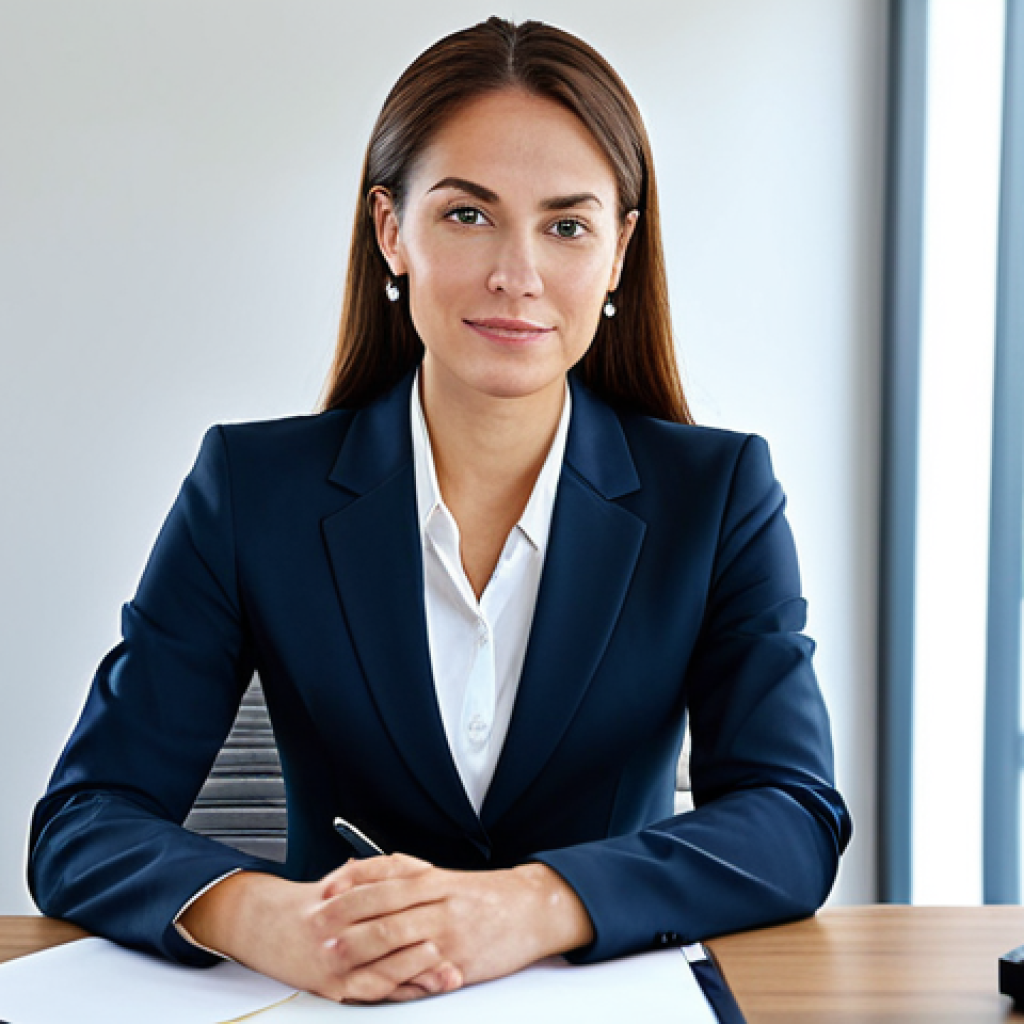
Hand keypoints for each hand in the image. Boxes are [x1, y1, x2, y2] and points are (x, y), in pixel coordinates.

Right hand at [178, 862, 461, 1002]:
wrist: (266, 928)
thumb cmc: (313, 902)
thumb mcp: (340, 878)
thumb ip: (378, 873)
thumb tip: (421, 872)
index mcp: (335, 902)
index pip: (380, 894)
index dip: (413, 891)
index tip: (441, 887)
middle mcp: (333, 935)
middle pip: (383, 933)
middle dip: (419, 933)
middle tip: (449, 931)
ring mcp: (334, 966)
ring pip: (380, 969)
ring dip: (416, 967)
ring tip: (443, 962)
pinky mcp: (335, 989)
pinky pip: (372, 993)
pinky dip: (401, 990)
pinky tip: (421, 986)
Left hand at [315, 854, 594, 998]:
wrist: (530, 910)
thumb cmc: (482, 896)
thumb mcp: (443, 877)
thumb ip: (404, 873)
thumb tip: (359, 869)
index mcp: (433, 878)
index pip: (384, 875)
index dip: (351, 884)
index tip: (324, 892)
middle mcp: (438, 901)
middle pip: (384, 906)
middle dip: (347, 919)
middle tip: (318, 929)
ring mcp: (448, 932)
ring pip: (397, 938)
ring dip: (361, 948)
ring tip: (336, 956)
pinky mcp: (457, 962)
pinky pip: (420, 970)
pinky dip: (394, 975)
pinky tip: (374, 980)